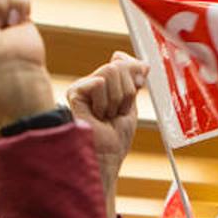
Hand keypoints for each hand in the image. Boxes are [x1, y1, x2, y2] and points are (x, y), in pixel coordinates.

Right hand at [67, 52, 148, 217]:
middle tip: (116, 113)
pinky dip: (104, 103)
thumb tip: (142, 63)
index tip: (135, 90)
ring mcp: (83, 86)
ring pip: (111, 71)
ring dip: (116, 100)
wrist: (105, 157)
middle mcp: (93, 82)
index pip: (123, 60)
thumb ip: (134, 83)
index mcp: (107, 84)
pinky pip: (99, 83)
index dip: (134, 74)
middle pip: (119, 65)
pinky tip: (95, 116)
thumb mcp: (131, 106)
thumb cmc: (115, 139)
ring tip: (106, 116)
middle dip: (126, 94)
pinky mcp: (74, 92)